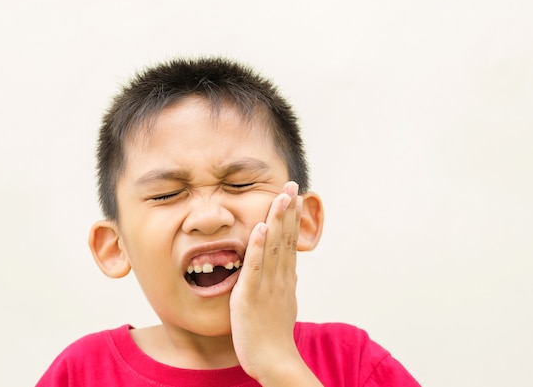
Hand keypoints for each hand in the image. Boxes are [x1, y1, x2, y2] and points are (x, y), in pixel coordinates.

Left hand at [230, 182, 322, 385]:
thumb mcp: (283, 304)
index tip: (294, 197)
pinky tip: (262, 227)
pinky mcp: (251, 294)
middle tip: (292, 184)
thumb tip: (289, 271)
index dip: (292, 218)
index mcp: (285, 279)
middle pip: (285, 238)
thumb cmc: (274, 335)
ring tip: (280, 196)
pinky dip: (259, 246)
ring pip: (273, 246)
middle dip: (288, 210)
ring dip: (277, 220)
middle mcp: (280, 277)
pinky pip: (255, 266)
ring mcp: (267, 285)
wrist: (274, 361)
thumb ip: (284, 284)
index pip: (289, 242)